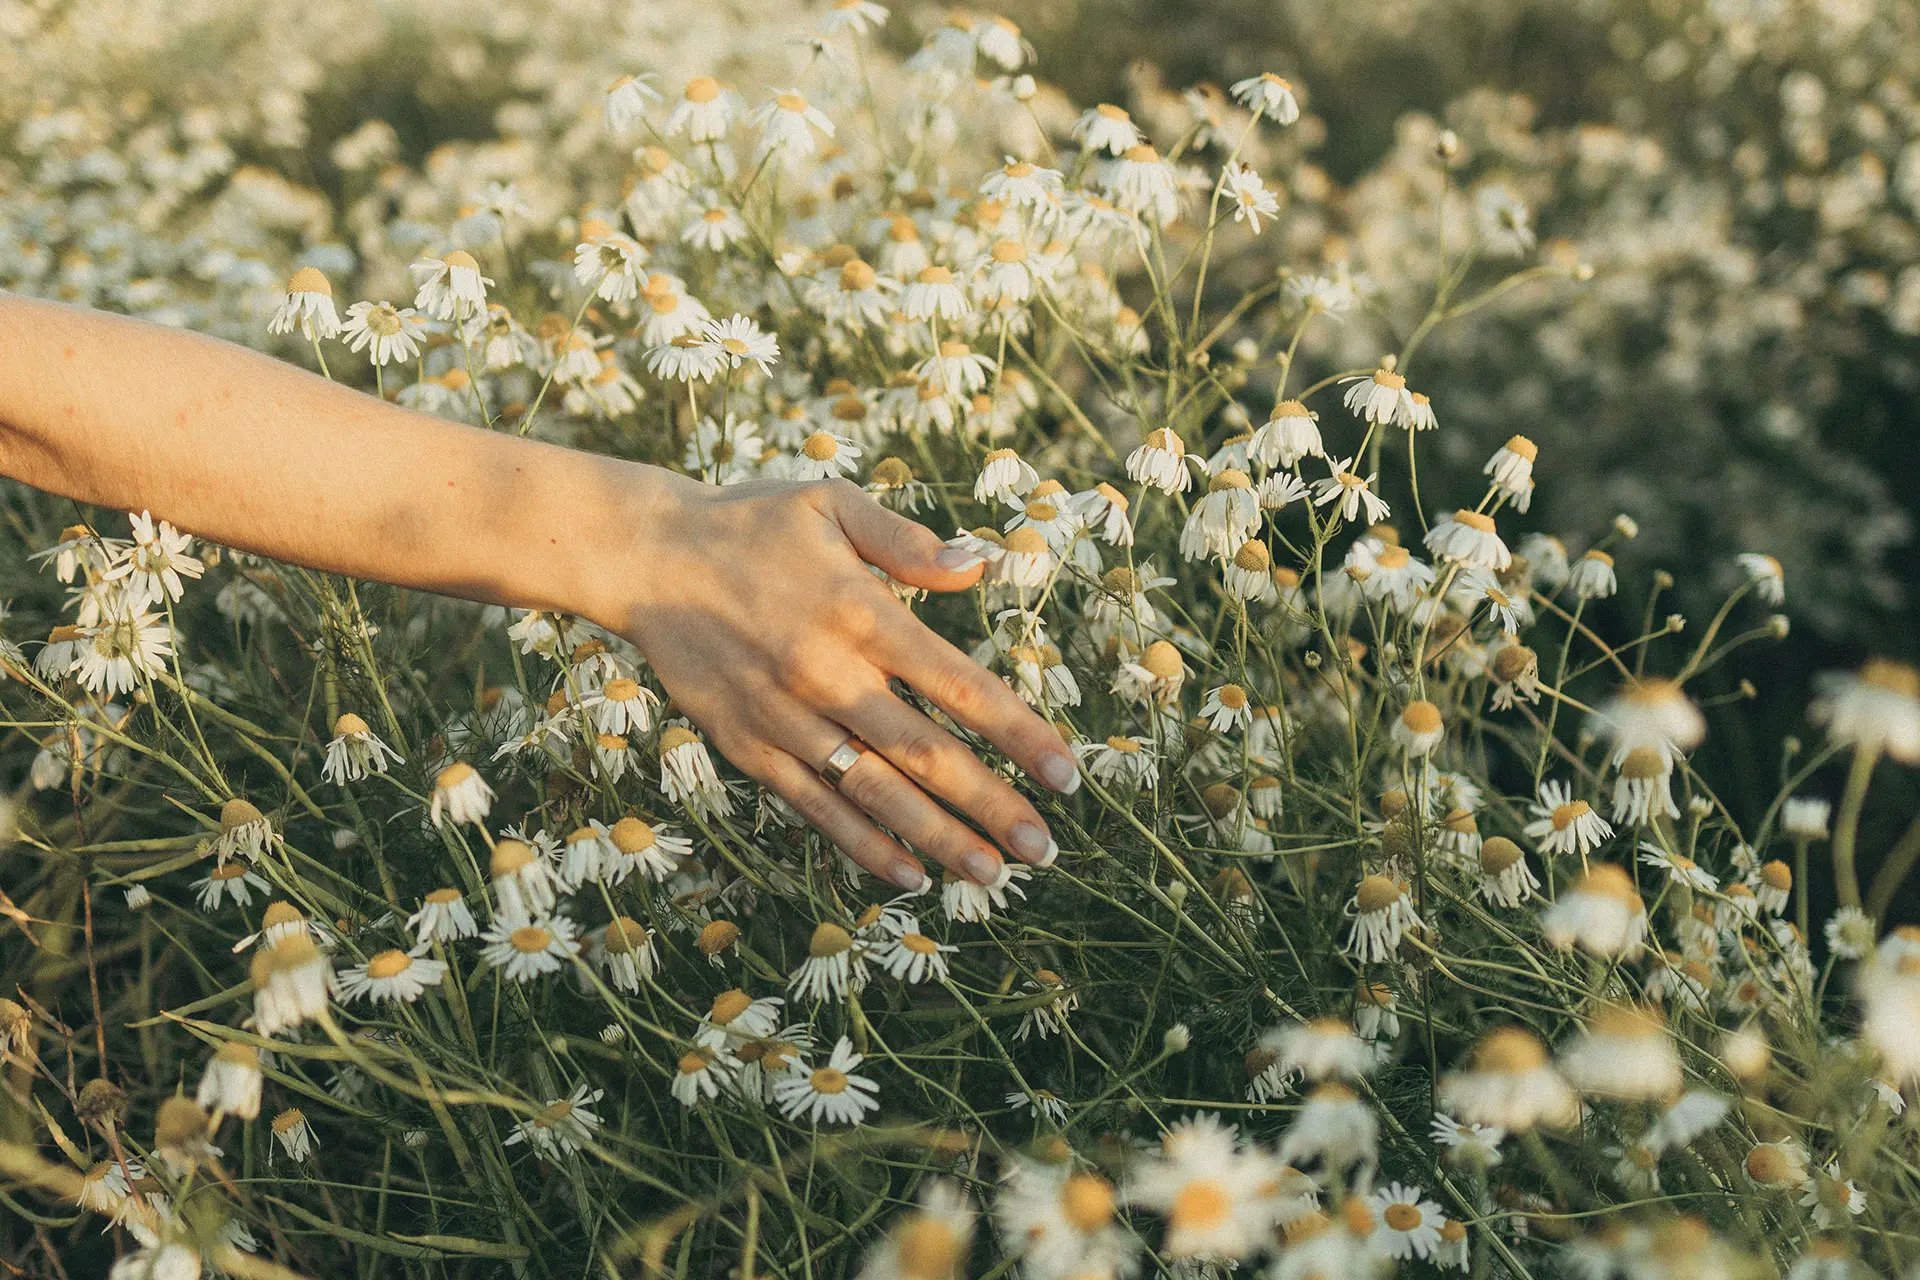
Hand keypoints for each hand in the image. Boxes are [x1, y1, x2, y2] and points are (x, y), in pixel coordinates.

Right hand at [601, 471, 1079, 890]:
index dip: (1019, 733)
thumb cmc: (750, 523)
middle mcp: (827, 674)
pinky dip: (862, 845)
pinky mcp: (749, 747)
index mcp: (860, 614)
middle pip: (926, 755)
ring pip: (874, 793)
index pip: (960, 686)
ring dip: (937, 840)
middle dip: (992, 806)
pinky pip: (814, 807)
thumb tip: (980, 565)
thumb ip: (908, 540)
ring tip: (991, 877)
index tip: (1065, 774)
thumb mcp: (832, 504)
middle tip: (1045, 849)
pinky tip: (907, 874)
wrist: (644, 557)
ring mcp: (786, 719)